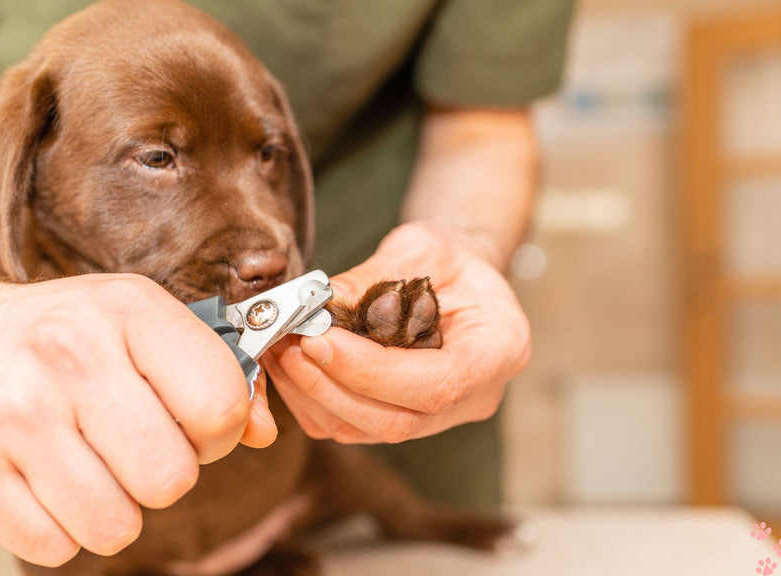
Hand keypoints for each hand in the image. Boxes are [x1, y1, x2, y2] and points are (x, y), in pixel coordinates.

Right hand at [0, 263, 276, 565]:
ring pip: (117, 525)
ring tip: (85, 462)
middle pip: (172, 478)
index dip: (217, 430)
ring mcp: (13, 414)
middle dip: (163, 474)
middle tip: (132, 446)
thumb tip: (262, 433)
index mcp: (127, 308)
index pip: (221, 405)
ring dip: (113, 508)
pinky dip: (60, 527)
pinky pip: (58, 547)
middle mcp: (69, 354)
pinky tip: (42, 477)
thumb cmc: (51, 336)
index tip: (189, 421)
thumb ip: (210, 374)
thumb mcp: (133, 325)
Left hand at [261, 222, 530, 443]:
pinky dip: (313, 401)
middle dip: (333, 386)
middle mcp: (474, 397)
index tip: (320, 340)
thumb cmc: (450, 259)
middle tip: (289, 346)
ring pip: (368, 431)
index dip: (372, 372)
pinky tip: (290, 365)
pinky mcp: (403, 419)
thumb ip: (376, 277)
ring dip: (314, 395)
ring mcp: (439, 418)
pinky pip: (351, 428)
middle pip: (398, 421)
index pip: (436, 385)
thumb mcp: (422, 247)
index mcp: (499, 351)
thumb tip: (321, 303)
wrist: (458, 277)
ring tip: (281, 349)